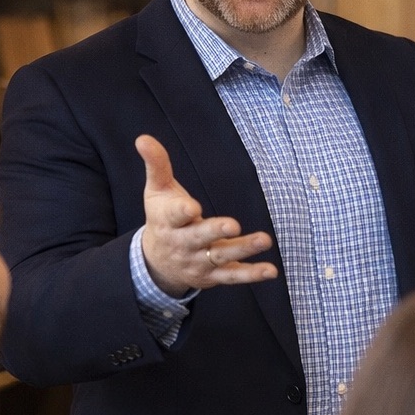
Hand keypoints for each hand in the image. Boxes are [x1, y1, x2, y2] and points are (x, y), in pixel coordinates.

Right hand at [136, 134, 276, 296]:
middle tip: (233, 225)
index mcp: (168, 222)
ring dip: (243, 249)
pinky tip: (271, 271)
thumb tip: (143, 138)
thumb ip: (157, 165)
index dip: (182, 212)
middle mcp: (183, 244)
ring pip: (221, 256)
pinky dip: (252, 274)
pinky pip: (234, 276)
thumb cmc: (163, 218)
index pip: (174, 216)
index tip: (192, 207)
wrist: (158, 263)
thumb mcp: (157, 191)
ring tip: (264, 240)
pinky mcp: (214, 276)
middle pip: (199, 238)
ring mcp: (200, 261)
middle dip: (215, 231)